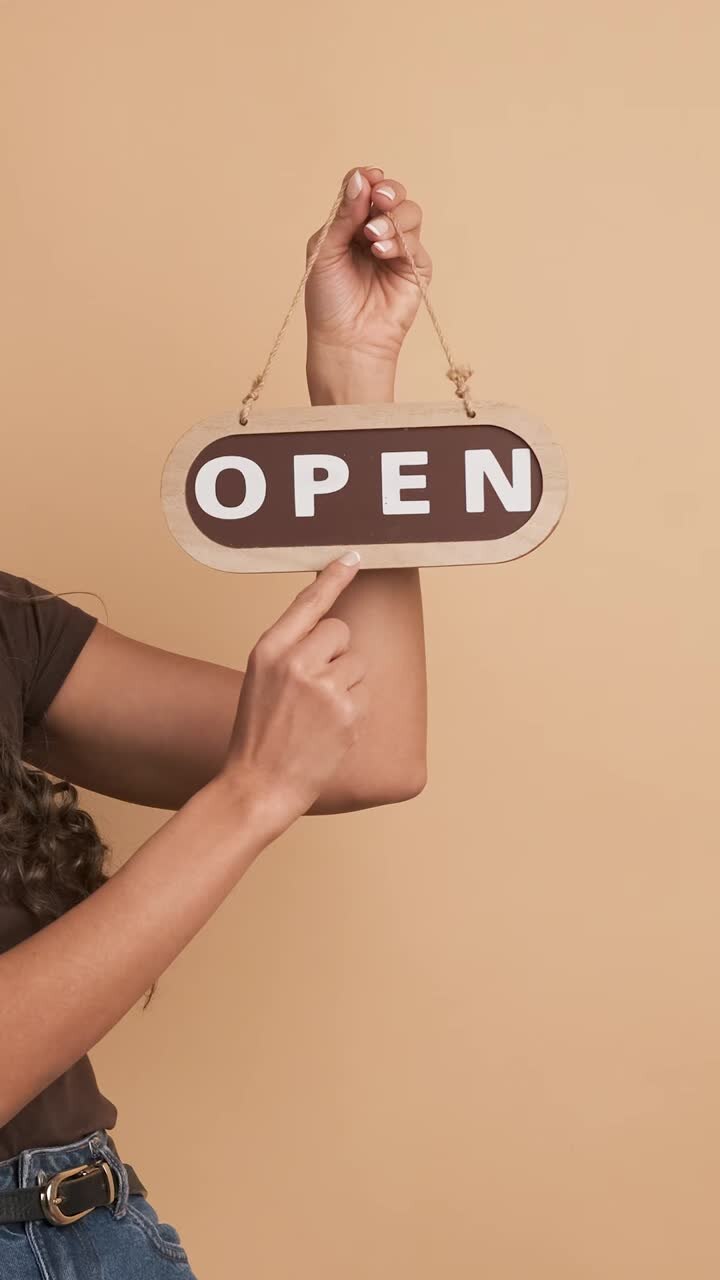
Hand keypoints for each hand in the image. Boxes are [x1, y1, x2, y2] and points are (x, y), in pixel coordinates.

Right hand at [219, 553, 367, 821]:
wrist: (258, 785)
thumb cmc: (258, 734)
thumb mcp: (260, 681)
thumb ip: (290, 652)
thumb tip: (333, 635)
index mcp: (268, 649)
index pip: (308, 603)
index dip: (334, 578)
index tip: (355, 557)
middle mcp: (295, 661)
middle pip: (341, 632)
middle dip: (337, 655)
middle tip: (315, 688)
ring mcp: (323, 686)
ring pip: (357, 664)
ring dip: (346, 685)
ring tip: (318, 714)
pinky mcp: (346, 710)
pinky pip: (365, 694)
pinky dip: (353, 711)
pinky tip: (328, 730)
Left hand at [304, 166, 431, 371]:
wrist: (346, 340)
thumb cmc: (328, 301)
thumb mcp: (325, 250)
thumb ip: (343, 214)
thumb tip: (360, 177)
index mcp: (351, 226)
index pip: (366, 190)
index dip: (369, 180)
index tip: (368, 178)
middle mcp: (376, 234)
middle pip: (393, 195)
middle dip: (388, 191)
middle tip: (379, 199)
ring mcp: (398, 250)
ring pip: (410, 212)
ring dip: (393, 218)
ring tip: (372, 237)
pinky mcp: (415, 268)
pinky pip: (416, 241)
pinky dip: (400, 240)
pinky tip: (381, 253)